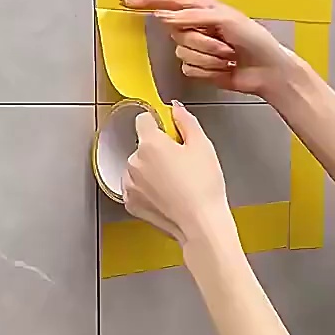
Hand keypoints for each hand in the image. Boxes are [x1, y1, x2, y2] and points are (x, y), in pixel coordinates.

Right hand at [121, 0, 300, 98]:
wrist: (267, 69)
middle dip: (201, 41)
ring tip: (228, 57)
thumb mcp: (224, 19)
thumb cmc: (254, 39)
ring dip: (208, 58)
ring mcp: (197, 48)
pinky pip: (190, 69)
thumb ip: (191, 16)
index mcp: (202, 8)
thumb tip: (162, 16)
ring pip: (183, 54)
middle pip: (177, 33)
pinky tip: (225, 69)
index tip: (127, 1)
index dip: (146, 0)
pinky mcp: (200, 68)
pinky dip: (208, 71)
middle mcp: (196, 26)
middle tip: (225, 44)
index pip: (167, 0)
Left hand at [123, 101, 233, 244]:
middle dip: (158, 151)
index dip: (158, 124)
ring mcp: (130, 184)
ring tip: (176, 183)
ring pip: (138, 167)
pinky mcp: (131, 204)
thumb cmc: (204, 187)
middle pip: (143, 146)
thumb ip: (186, 121)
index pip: (143, 119)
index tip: (170, 133)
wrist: (200, 224)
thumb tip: (175, 109)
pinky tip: (167, 196)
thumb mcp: (203, 146)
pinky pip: (136, 188)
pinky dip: (147, 190)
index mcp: (150, 144)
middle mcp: (134, 162)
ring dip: (151, 170)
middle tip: (181, 164)